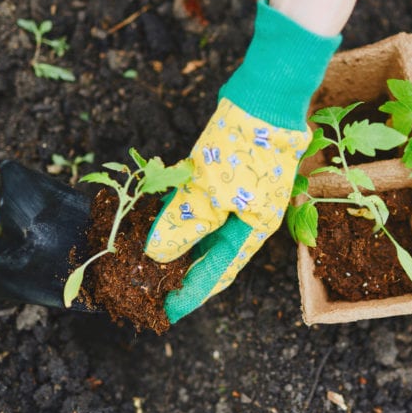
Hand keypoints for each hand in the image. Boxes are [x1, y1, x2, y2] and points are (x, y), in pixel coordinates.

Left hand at [145, 0, 340, 321]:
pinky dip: (178, 211)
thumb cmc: (245, 148)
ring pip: (201, 228)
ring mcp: (238, 196)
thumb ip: (185, 226)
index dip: (190, 295)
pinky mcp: (226, 176)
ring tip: (146, 255)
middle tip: (151, 287)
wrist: (266, 99)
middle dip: (180, 271)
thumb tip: (156, 255)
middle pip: (209, 255)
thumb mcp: (212, 192)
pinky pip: (198, 203)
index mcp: (253, 231)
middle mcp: (247, 219)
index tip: (164, 313)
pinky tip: (155, 214)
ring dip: (176, 240)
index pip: (217, 275)